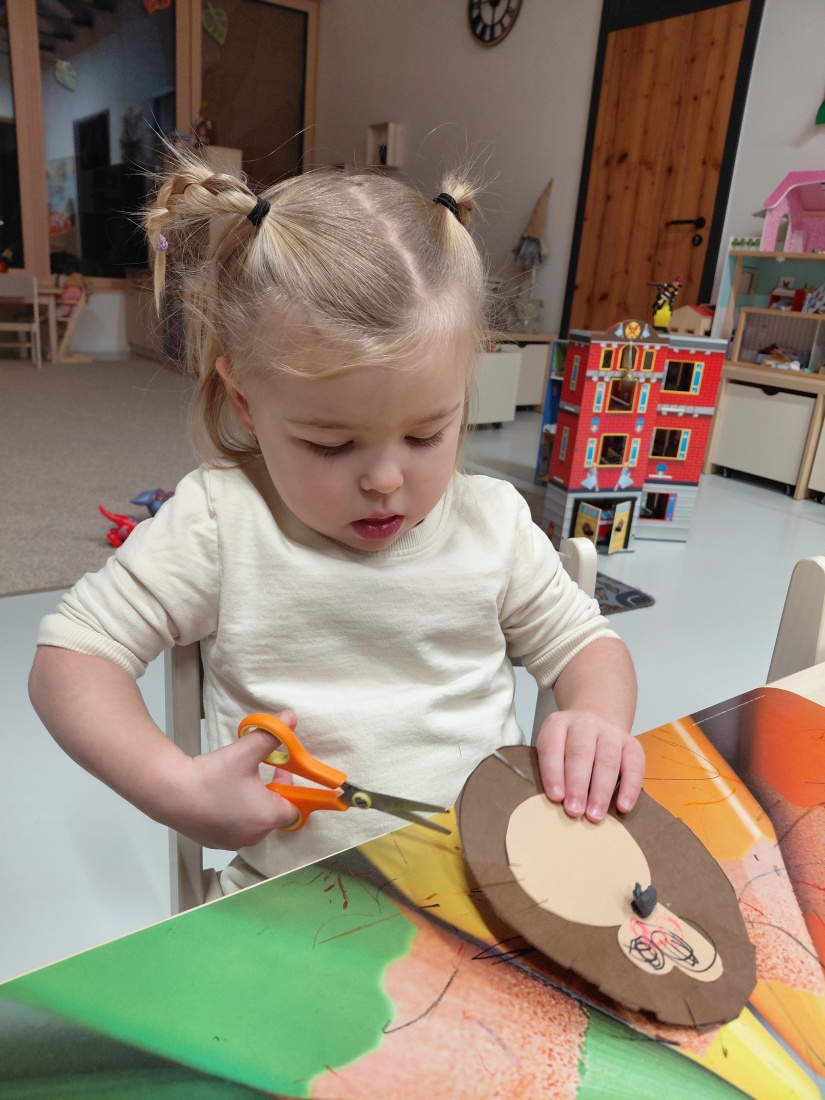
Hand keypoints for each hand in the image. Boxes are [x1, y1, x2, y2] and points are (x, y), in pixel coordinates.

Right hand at [165, 709, 300, 849]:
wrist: (170, 793)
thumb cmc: (210, 776)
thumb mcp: (246, 751)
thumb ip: (272, 734)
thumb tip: (290, 718)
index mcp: (267, 818)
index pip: (294, 809)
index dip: (291, 787)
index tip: (281, 770)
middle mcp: (253, 836)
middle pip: (273, 814)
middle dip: (271, 792)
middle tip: (260, 771)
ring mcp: (231, 842)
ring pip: (253, 821)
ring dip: (252, 803)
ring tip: (239, 781)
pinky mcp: (213, 842)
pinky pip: (233, 828)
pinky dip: (233, 813)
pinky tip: (221, 795)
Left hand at [535, 709, 644, 822]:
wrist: (594, 728)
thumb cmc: (567, 748)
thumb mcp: (552, 751)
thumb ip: (552, 772)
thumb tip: (557, 804)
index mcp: (558, 724)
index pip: (552, 747)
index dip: (553, 773)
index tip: (556, 797)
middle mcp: (585, 723)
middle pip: (581, 754)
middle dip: (577, 785)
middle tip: (574, 811)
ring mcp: (610, 732)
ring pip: (607, 761)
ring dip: (601, 792)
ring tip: (594, 815)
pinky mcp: (632, 744)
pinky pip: (634, 766)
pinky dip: (630, 788)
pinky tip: (623, 807)